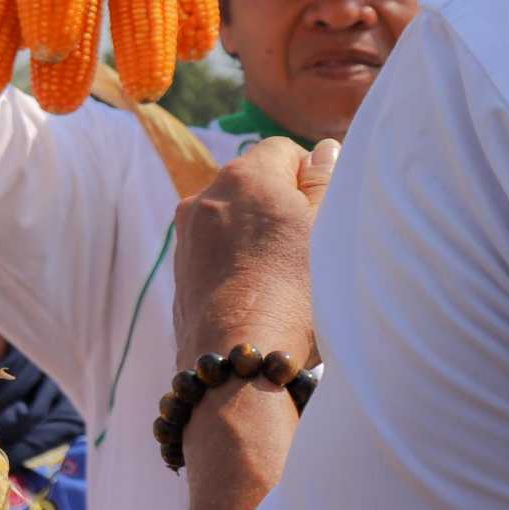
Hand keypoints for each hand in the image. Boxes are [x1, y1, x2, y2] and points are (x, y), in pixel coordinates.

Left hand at [171, 137, 340, 369]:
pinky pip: (216, 249)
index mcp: (243, 176)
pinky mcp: (180, 269)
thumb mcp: (328, 230)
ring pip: (233, 217)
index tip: (325, 213)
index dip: (310, 176)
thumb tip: (323, 150)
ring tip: (285, 276)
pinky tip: (259, 292)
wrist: (236, 359)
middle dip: (282, 204)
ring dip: (258, 233)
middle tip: (310, 247)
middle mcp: (204, 196)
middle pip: (254, 182)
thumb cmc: (295, 292)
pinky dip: (237, 259)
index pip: (282, 150)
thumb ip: (326, 182)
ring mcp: (187, 234)